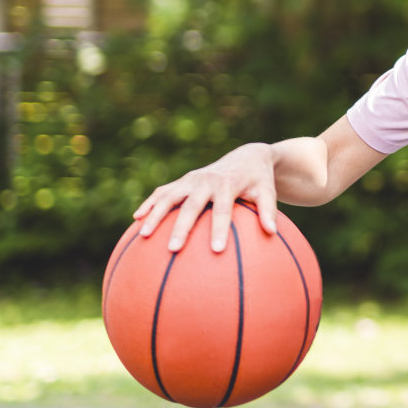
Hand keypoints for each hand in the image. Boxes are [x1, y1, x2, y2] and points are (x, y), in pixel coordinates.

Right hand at [133, 142, 278, 252]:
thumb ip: (268, 210)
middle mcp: (205, 181)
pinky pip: (161, 192)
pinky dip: (149, 203)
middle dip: (181, 227)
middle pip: (190, 206)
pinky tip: (136, 219)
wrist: (247, 156)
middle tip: (173, 249)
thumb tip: (271, 232)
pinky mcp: (182, 181)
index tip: (216, 250)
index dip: (219, 229)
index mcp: (227, 185)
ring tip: (143, 235)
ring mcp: (190, 180)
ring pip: (168, 197)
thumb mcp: (268, 192)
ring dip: (155, 214)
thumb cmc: (259, 180)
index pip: (222, 210)